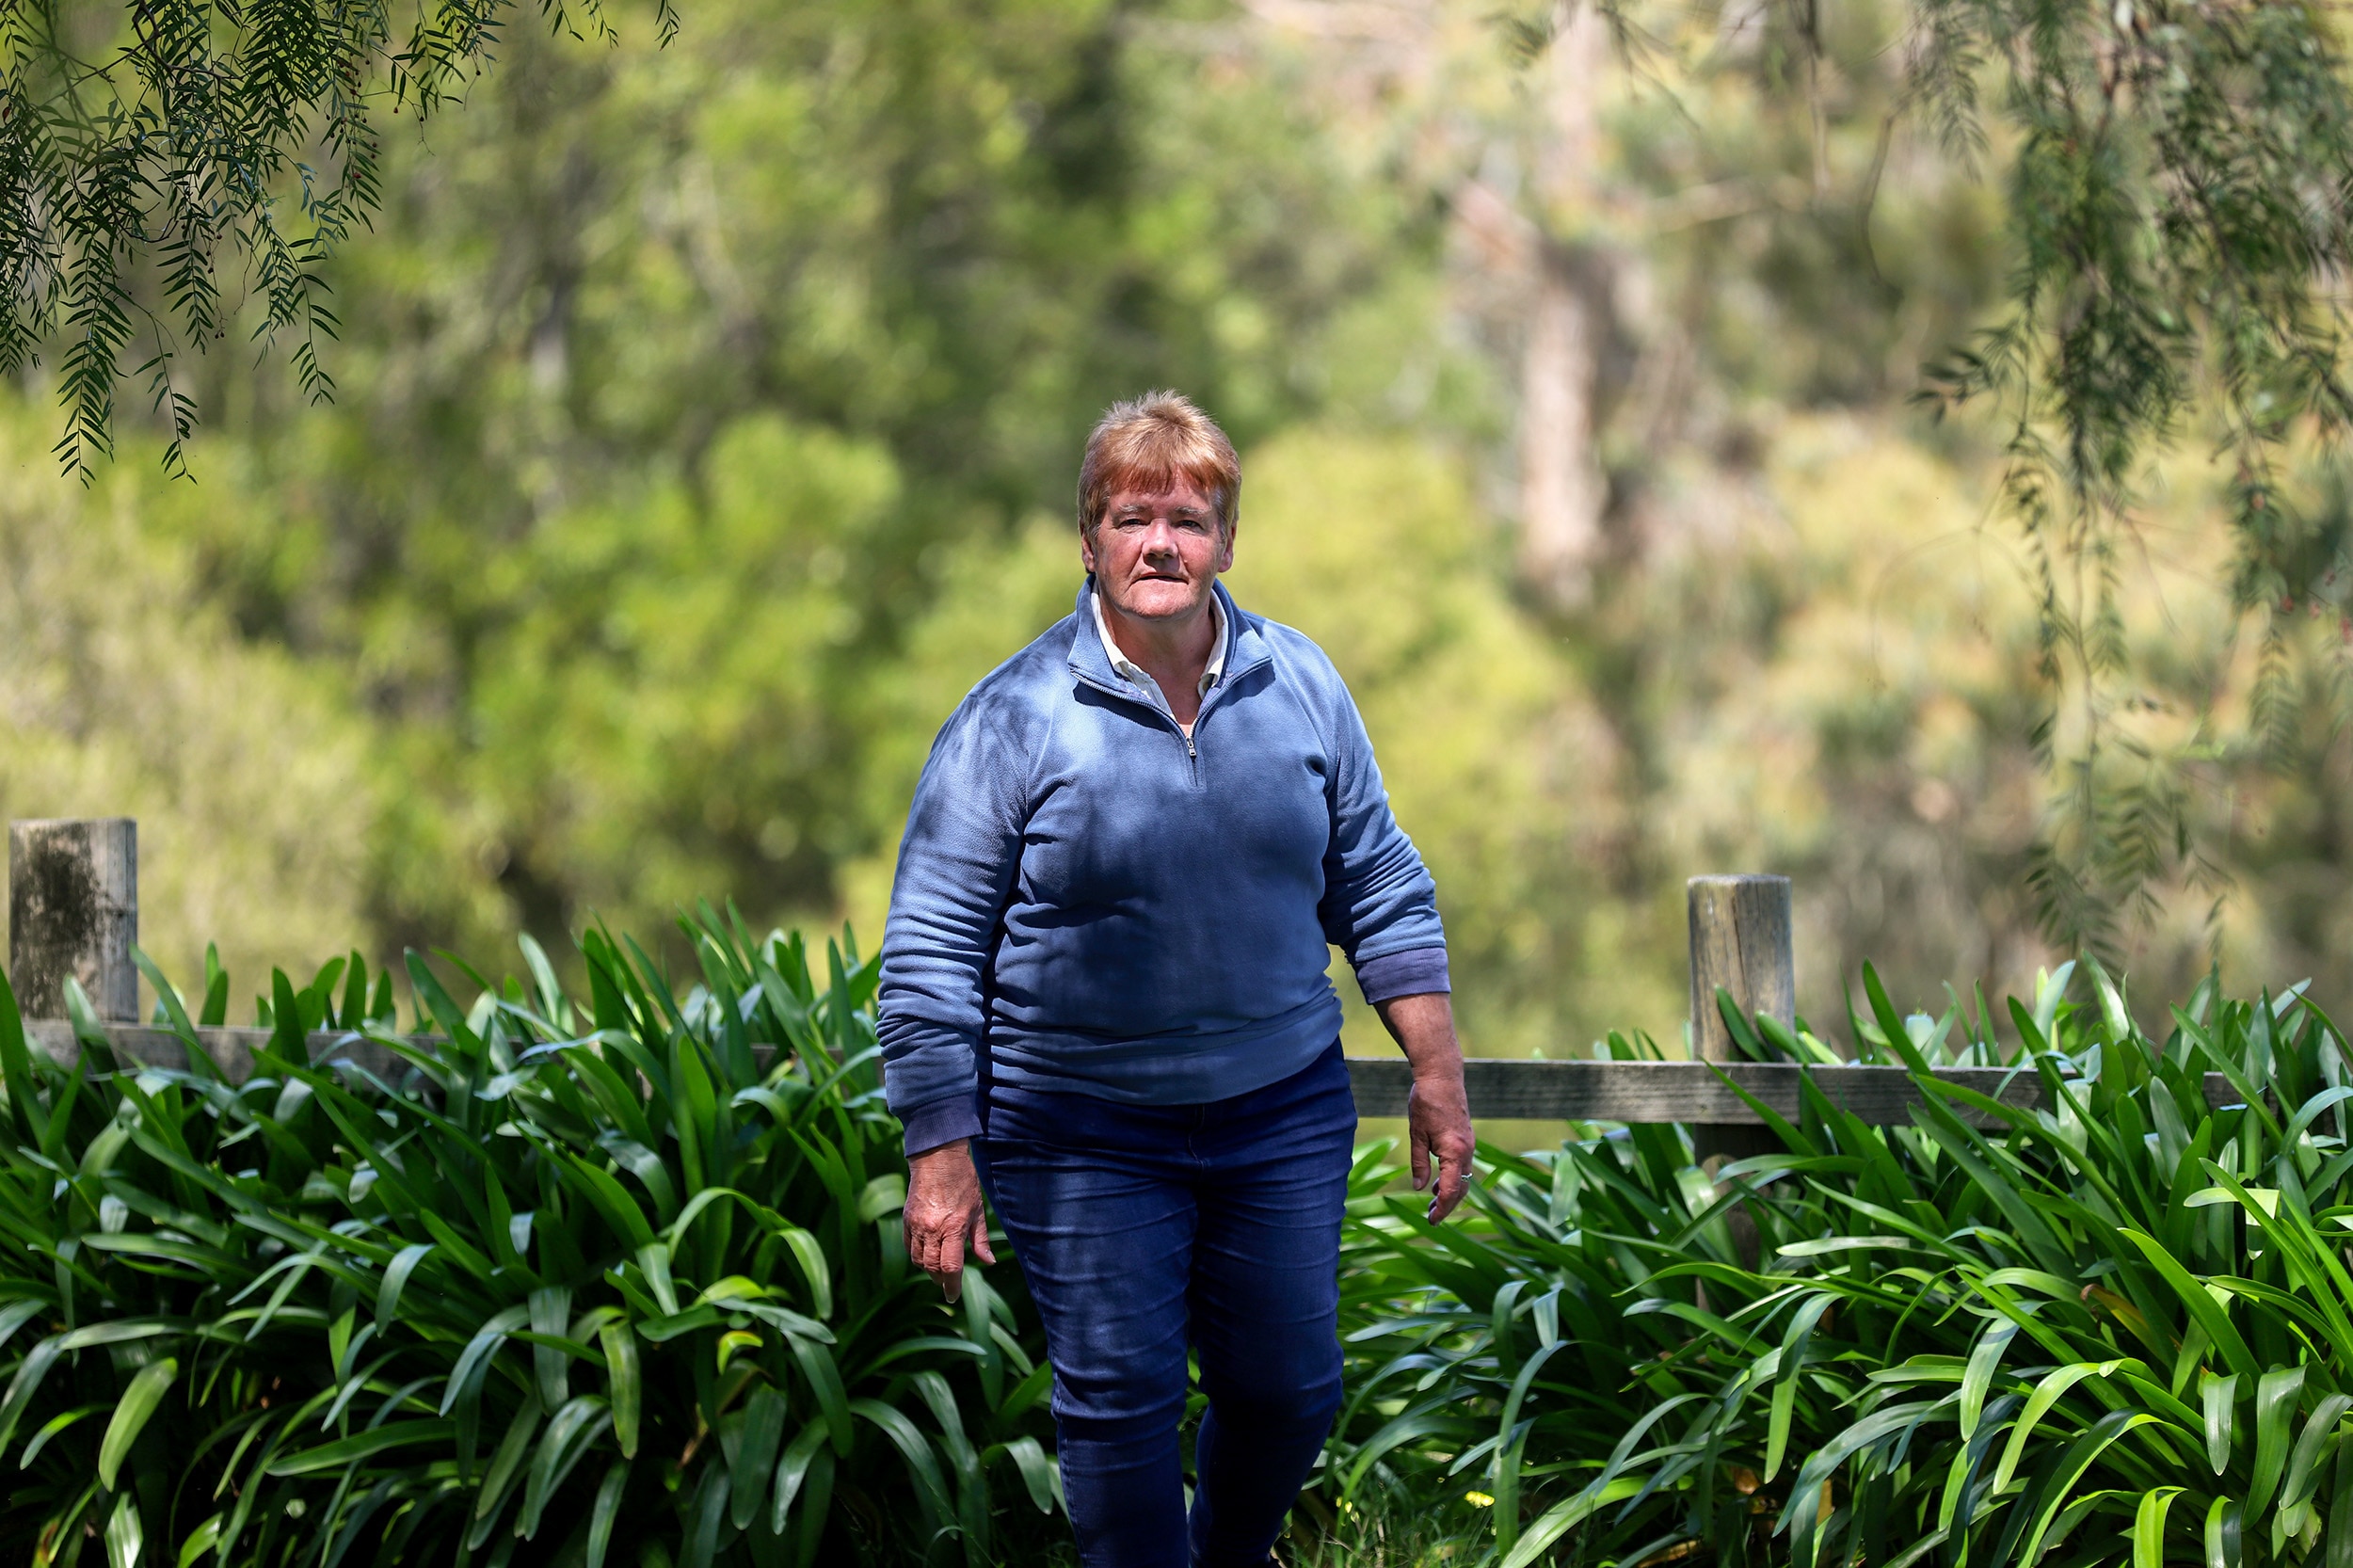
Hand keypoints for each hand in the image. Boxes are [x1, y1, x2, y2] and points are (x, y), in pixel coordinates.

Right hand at [903, 1139, 994, 1301]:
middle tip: (948, 1284)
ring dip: (927, 1269)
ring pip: (917, 1259)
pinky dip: (916, 1255)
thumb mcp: (978, 1209)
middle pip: (931, 1267)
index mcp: (952, 1227)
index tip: (953, 1296)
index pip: (950, 1267)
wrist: (937, 1157)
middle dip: (940, 1280)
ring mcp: (916, 1224)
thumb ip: (980, 1239)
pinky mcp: (906, 1219)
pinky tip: (926, 1254)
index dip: (952, 1286)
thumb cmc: (963, 1181)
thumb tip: (988, 1262)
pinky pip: (908, 1246)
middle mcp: (931, 1229)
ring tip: (938, 1269)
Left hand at [1375, 991, 1475, 1222]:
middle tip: (1432, 1219)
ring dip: (1450, 1192)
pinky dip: (1453, 1178)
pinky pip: (1462, 1165)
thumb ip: (1420, 1163)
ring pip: (1463, 1178)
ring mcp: (1469, 1144)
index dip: (1442, 1209)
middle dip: (1448, 1205)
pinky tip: (1438, 1182)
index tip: (1432, 1221)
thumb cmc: (1426, 1102)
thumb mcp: (1416, 1134)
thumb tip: (1420, 1188)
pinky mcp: (1466, 1138)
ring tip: (1433, 1204)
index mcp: (1455, 1152)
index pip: (1452, 1191)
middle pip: (1461, 1188)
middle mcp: (1467, 1151)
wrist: (1442, 1076)